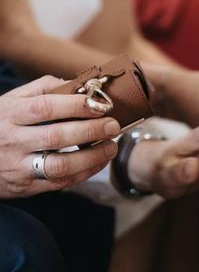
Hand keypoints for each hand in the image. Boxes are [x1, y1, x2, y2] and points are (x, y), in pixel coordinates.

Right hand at [0, 76, 120, 198]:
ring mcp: (19, 166)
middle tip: (113, 125)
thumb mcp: (11, 101)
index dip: (75, 105)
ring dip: (92, 156)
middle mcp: (12, 141)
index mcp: (8, 114)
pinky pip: (61, 182)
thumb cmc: (0, 124)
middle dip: (90, 130)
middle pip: (55, 136)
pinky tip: (100, 161)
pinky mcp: (27, 186)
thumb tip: (78, 85)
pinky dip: (86, 172)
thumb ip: (42, 89)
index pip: (44, 108)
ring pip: (60, 165)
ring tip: (111, 146)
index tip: (100, 104)